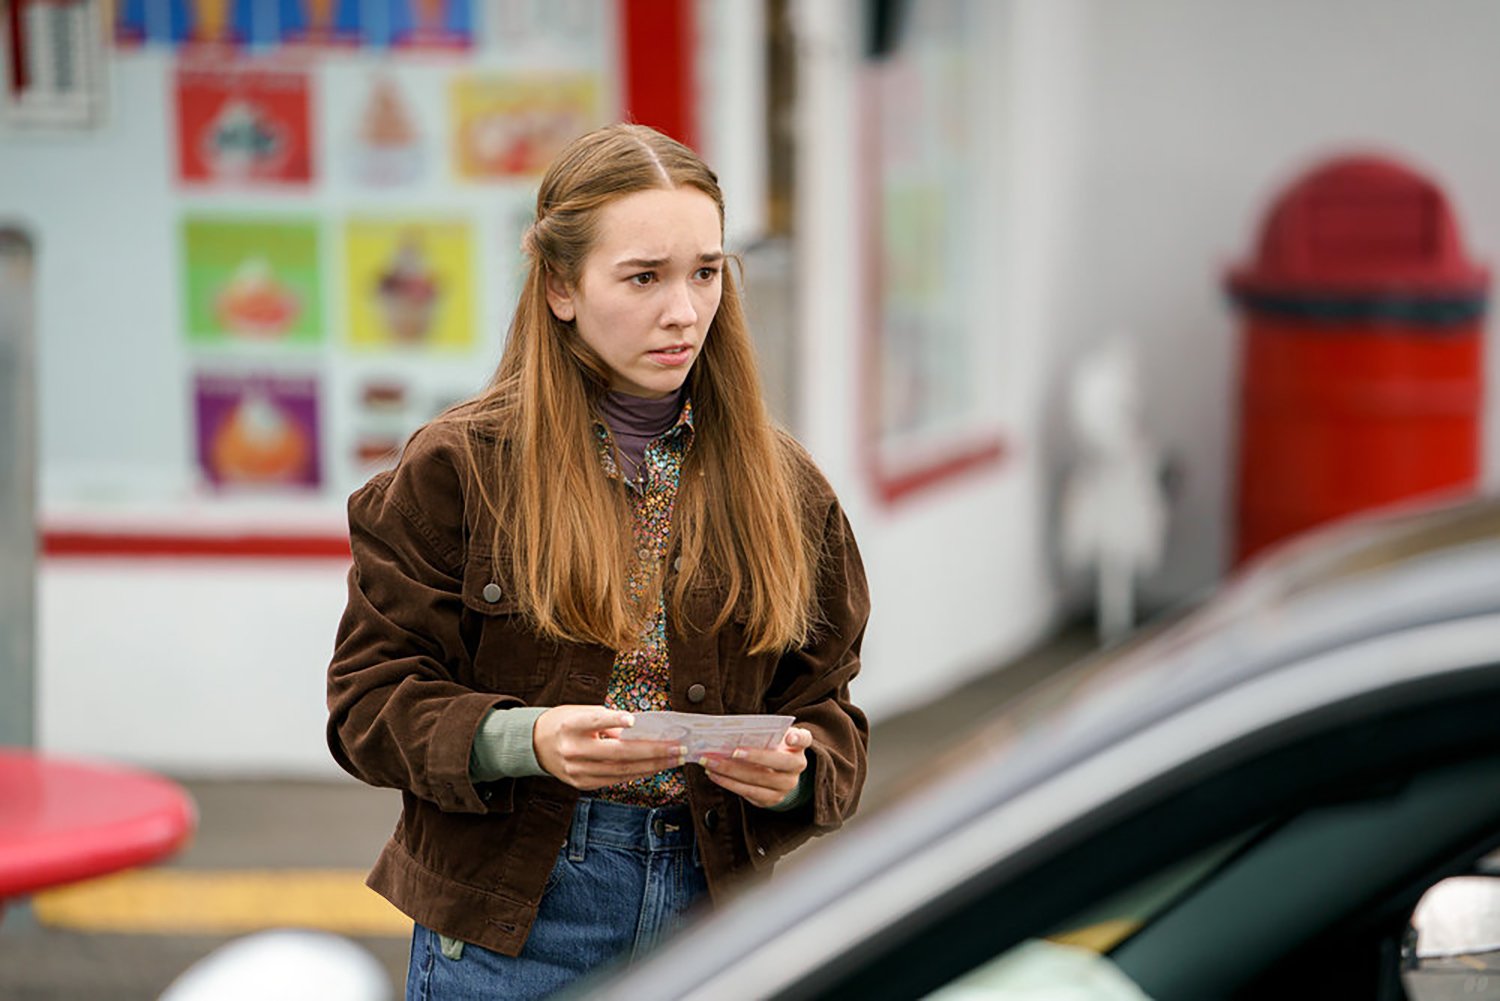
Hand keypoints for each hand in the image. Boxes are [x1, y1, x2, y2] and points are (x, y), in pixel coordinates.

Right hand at [534, 705, 684, 789]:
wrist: (536, 745)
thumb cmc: (564, 723)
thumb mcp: (581, 712)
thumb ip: (608, 720)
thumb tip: (640, 730)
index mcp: (570, 726)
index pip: (593, 721)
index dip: (612, 720)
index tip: (632, 720)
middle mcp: (573, 750)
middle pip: (618, 753)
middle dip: (652, 752)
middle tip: (677, 748)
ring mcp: (577, 771)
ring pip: (621, 771)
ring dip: (652, 766)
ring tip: (673, 759)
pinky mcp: (582, 784)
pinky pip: (615, 780)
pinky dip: (637, 773)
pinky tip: (654, 767)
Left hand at [699, 727, 811, 807]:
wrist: (778, 775)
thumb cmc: (771, 749)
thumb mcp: (773, 737)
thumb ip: (764, 731)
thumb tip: (735, 730)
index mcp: (798, 747)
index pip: (804, 740)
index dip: (797, 739)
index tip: (789, 738)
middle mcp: (796, 768)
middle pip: (777, 762)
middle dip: (753, 757)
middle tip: (731, 751)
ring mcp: (785, 787)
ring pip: (758, 780)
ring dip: (730, 771)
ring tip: (711, 762)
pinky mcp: (771, 799)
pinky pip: (747, 792)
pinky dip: (728, 783)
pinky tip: (714, 774)